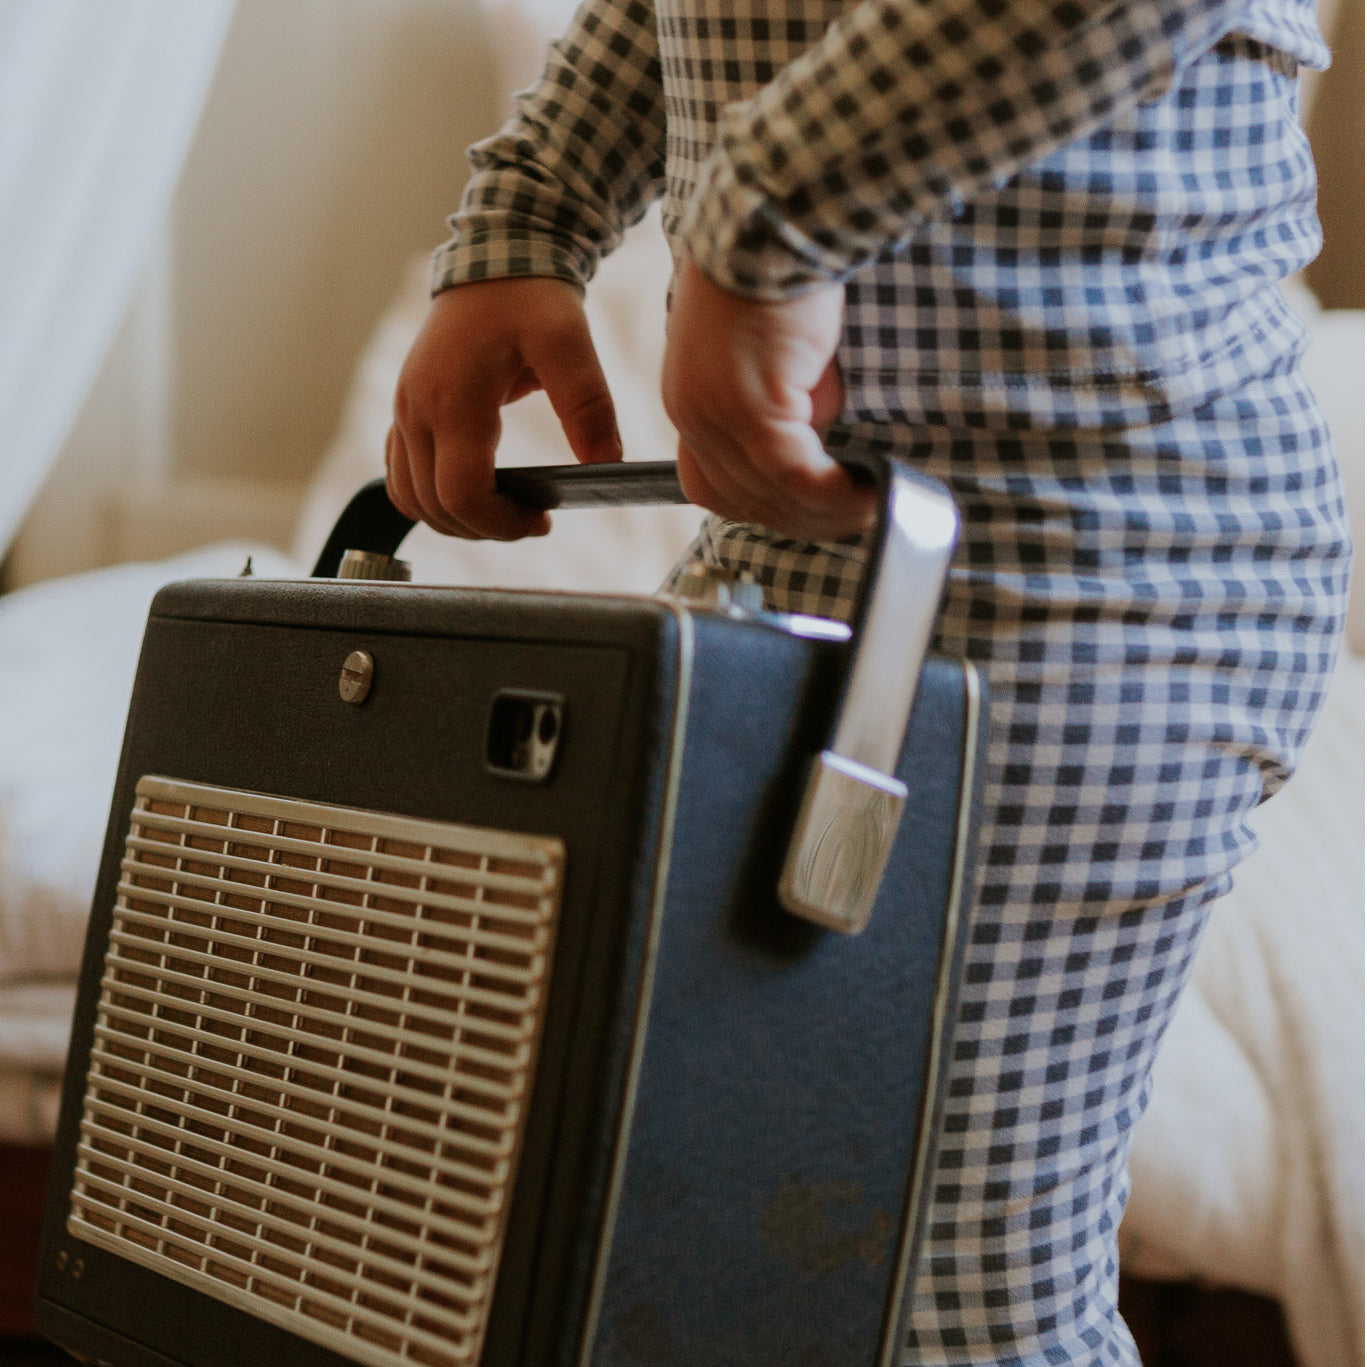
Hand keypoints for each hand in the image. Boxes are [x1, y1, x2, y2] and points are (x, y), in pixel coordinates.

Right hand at [387, 277, 620, 538]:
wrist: (494, 258)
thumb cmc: (528, 297)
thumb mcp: (569, 343)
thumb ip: (589, 406)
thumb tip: (606, 463)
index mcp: (452, 403)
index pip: (462, 495)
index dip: (501, 523)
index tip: (541, 520)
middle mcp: (415, 412)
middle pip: (434, 506)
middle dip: (486, 527)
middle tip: (532, 519)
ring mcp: (403, 412)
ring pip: (410, 499)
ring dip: (455, 520)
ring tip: (505, 511)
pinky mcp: (404, 411)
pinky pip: (400, 476)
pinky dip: (432, 499)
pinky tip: (475, 493)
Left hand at [660, 254, 875, 541]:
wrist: (778, 215)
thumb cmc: (782, 266)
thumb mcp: (774, 351)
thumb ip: (785, 399)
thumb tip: (818, 435)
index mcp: (690, 398)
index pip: (713, 485)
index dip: (765, 505)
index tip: (814, 507)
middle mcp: (692, 412)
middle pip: (740, 502)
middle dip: (802, 518)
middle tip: (855, 515)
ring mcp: (717, 412)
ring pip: (770, 496)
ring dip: (826, 510)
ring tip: (872, 506)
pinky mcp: (752, 406)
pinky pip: (794, 474)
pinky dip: (833, 491)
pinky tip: (867, 491)